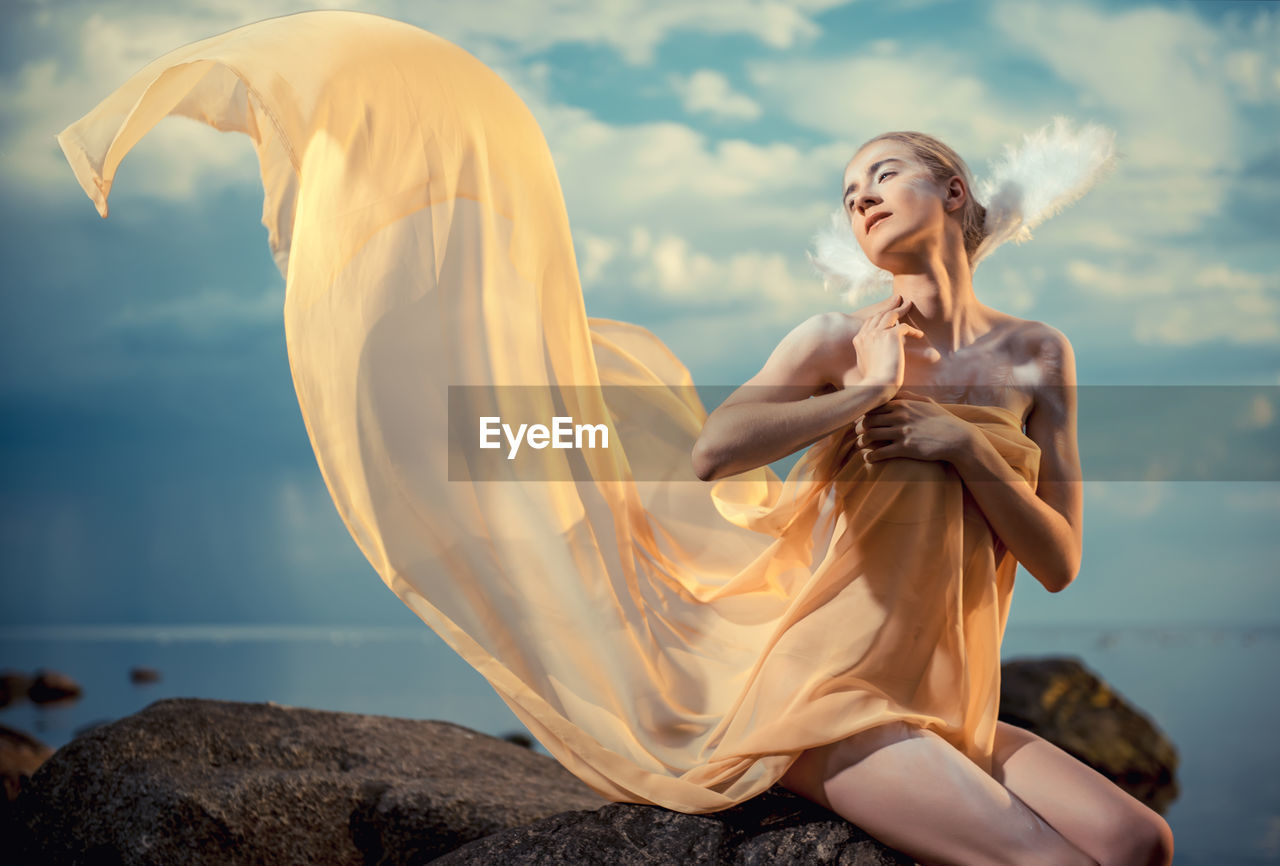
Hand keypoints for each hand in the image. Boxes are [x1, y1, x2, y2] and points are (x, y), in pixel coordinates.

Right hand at [852, 294, 925, 389]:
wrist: (878, 384)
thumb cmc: (873, 381)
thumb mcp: (864, 365)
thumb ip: (867, 354)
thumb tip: (872, 355)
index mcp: (859, 340)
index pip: (869, 322)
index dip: (879, 317)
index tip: (887, 314)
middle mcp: (866, 334)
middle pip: (879, 315)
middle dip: (889, 307)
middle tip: (899, 301)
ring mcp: (878, 333)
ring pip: (890, 315)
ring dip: (900, 309)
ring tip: (908, 304)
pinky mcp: (891, 336)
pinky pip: (904, 327)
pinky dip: (913, 331)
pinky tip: (919, 335)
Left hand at [853, 391, 976, 464]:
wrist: (958, 438)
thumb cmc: (942, 420)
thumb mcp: (927, 402)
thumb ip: (908, 395)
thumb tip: (893, 392)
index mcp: (902, 404)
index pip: (873, 407)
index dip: (863, 414)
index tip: (859, 420)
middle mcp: (899, 416)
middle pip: (868, 420)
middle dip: (859, 428)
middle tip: (856, 434)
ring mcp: (901, 432)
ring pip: (870, 435)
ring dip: (861, 442)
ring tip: (860, 446)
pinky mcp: (905, 448)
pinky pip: (880, 452)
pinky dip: (870, 456)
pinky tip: (868, 459)